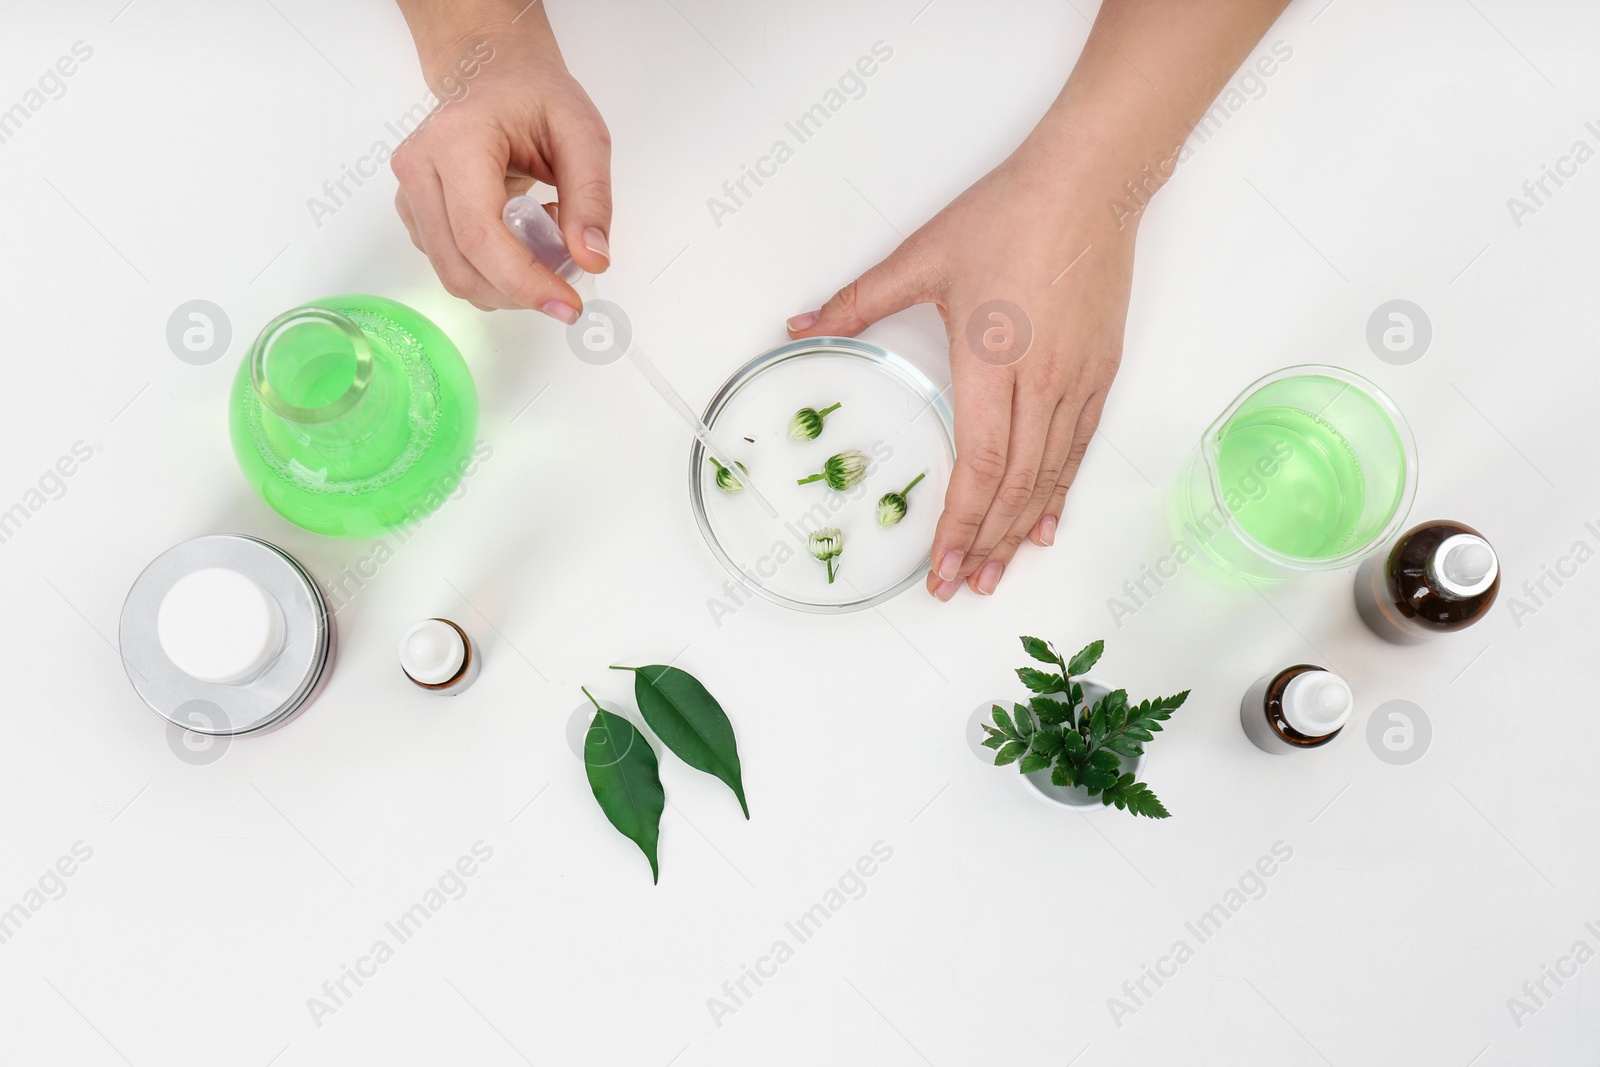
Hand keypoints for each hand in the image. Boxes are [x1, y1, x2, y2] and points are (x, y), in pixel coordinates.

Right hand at [390, 13, 609, 320]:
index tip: (567, 305)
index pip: (480, 234)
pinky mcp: (414, 213)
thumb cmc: (533, 96)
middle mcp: (419, 168)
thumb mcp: (583, 133)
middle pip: (461, 266)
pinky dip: (491, 271)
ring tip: (543, 238)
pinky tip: (518, 237)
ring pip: (453, 274)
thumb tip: (591, 260)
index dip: (524, 281)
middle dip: (518, 292)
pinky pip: (452, 265)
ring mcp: (409, 193)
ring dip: (506, 282)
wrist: (491, 74)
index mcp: (457, 141)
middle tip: (565, 280)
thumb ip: (592, 197)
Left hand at [786, 143, 1136, 599]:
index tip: (942, 569)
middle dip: (987, 544)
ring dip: (1021, 530)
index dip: (961, 526)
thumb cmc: (1008, 214)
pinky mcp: (1099, 373)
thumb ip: (857, 302)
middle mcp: (1040, 383)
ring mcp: (1076, 381)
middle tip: (964, 589)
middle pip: (1014, 486)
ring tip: (999, 573)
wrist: (1091, 182)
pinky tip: (1045, 524)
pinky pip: (1078, 450)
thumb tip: (798, 324)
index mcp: (992, 361)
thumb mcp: (921, 256)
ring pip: (1048, 476)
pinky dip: (1059, 493)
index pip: (979, 466)